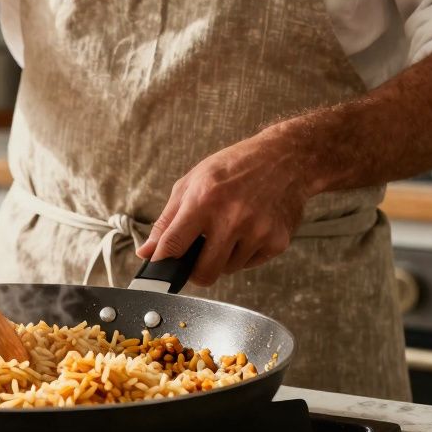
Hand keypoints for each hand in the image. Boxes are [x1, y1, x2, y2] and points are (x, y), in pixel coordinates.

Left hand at [135, 129, 312, 285]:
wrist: (285, 158)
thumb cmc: (234, 167)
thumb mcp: (191, 183)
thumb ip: (166, 221)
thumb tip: (146, 252)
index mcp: (204, 200)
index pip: (173, 246)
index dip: (162, 262)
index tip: (159, 269)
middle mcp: (232, 218)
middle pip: (203, 273)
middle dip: (194, 271)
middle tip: (196, 256)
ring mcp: (257, 232)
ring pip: (227, 270)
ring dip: (222, 258)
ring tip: (229, 230)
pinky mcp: (277, 241)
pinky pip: (250, 264)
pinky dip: (244, 254)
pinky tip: (248, 230)